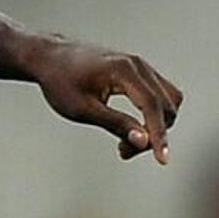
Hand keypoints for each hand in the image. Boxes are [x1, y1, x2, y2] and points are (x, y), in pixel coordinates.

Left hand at [30, 39, 182, 160]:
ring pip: (168, 101)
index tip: (163, 159)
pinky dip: (153, 115)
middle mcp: (138, 64)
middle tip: (123, 151)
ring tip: (127, 141)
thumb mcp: (83, 109)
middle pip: (164, 106)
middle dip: (153, 134)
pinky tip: (133, 127)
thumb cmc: (61, 81)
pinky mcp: (140, 71)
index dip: (159, 135)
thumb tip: (143, 140)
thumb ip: (116, 124)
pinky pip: (160, 95)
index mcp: (124, 70)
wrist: (51, 58)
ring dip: (156, 125)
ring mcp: (141, 66)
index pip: (152, 106)